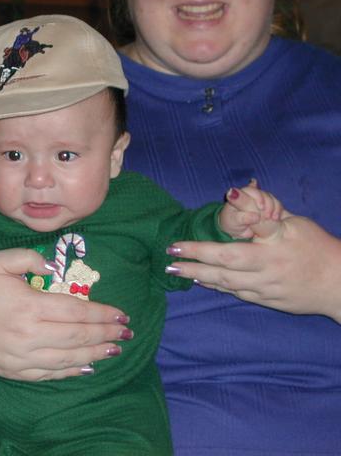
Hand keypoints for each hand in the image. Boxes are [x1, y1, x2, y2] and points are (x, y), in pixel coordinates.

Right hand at [0, 248, 130, 380]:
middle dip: (106, 334)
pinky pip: (48, 375)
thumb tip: (54, 268)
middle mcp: (28, 335)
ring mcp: (21, 357)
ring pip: (67, 360)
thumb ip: (29, 258)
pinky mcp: (14, 370)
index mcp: (28, 306)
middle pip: (77, 337)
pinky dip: (71, 373)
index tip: (121, 314)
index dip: (102, 314)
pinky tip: (87, 368)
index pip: (76, 311)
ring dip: (95, 355)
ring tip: (116, 349)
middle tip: (127, 332)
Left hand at [167, 215, 340, 322]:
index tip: (197, 225)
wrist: (338, 284)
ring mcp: (267, 286)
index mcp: (277, 242)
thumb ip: (264, 216)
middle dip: (196, 257)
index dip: (223, 227)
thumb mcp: (294, 224)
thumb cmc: (316, 247)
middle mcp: (269, 265)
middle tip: (171, 252)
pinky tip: (199, 280)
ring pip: (227, 281)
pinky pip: (235, 292)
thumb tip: (236, 194)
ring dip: (199, 274)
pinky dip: (216, 286)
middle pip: (227, 261)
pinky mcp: (266, 300)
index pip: (248, 230)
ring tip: (175, 269)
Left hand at [219, 179, 284, 239]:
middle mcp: (250, 196)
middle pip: (263, 193)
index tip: (261, 208)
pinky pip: (276, 204)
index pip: (251, 190)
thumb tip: (255, 216)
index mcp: (239, 195)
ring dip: (273, 208)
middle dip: (267, 203)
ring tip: (272, 219)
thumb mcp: (235, 221)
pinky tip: (276, 218)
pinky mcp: (267, 206)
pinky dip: (277, 210)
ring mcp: (259, 200)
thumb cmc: (232, 223)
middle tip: (267, 216)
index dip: (258, 197)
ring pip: (270, 198)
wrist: (237, 230)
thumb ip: (242, 216)